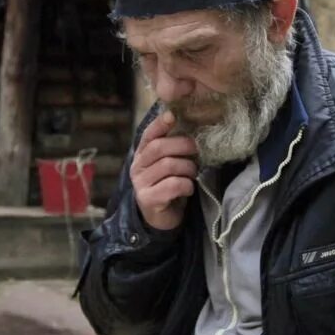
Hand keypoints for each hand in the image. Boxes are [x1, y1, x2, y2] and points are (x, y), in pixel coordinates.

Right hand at [130, 111, 198, 231]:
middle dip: (182, 146)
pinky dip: (186, 185)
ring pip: (169, 165)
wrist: (162, 219)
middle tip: (196, 150)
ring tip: (193, 174)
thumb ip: (173, 149)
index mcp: (142, 155)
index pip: (148, 135)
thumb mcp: (170, 165)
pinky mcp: (148, 199)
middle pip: (159, 148)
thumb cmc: (169, 187)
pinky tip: (188, 189)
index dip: (160, 124)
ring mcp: (141, 184)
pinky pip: (173, 185)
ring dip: (188, 168)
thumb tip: (191, 127)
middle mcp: (137, 167)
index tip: (173, 116)